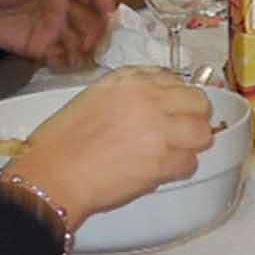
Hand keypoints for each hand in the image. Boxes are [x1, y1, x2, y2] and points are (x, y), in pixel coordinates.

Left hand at [0, 0, 114, 66]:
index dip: (104, 0)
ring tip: (82, 55)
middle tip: (92, 41)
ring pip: (82, 41)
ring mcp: (56, 29)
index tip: (109, 12)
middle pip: (93, 20)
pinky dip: (70, 62)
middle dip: (99, 32)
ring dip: (87, 49)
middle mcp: (65, 8)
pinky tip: (68, 62)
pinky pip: (63, 58)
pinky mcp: (43, 48)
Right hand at [8, 67, 214, 226]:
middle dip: (193, 119)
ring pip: (201, 134)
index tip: (172, 110)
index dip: (177, 99)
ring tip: (169, 154)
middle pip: (199, 103)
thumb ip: (129, 93)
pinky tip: (156, 170)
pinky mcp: (162, 161)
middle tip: (178, 134)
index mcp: (130, 81)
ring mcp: (159, 129)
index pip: (176, 80)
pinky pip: (190, 164)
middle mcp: (149, 99)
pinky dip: (177, 169)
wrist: (52, 175)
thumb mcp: (94, 97)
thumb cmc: (63, 141)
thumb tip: (158, 101)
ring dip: (189, 146)